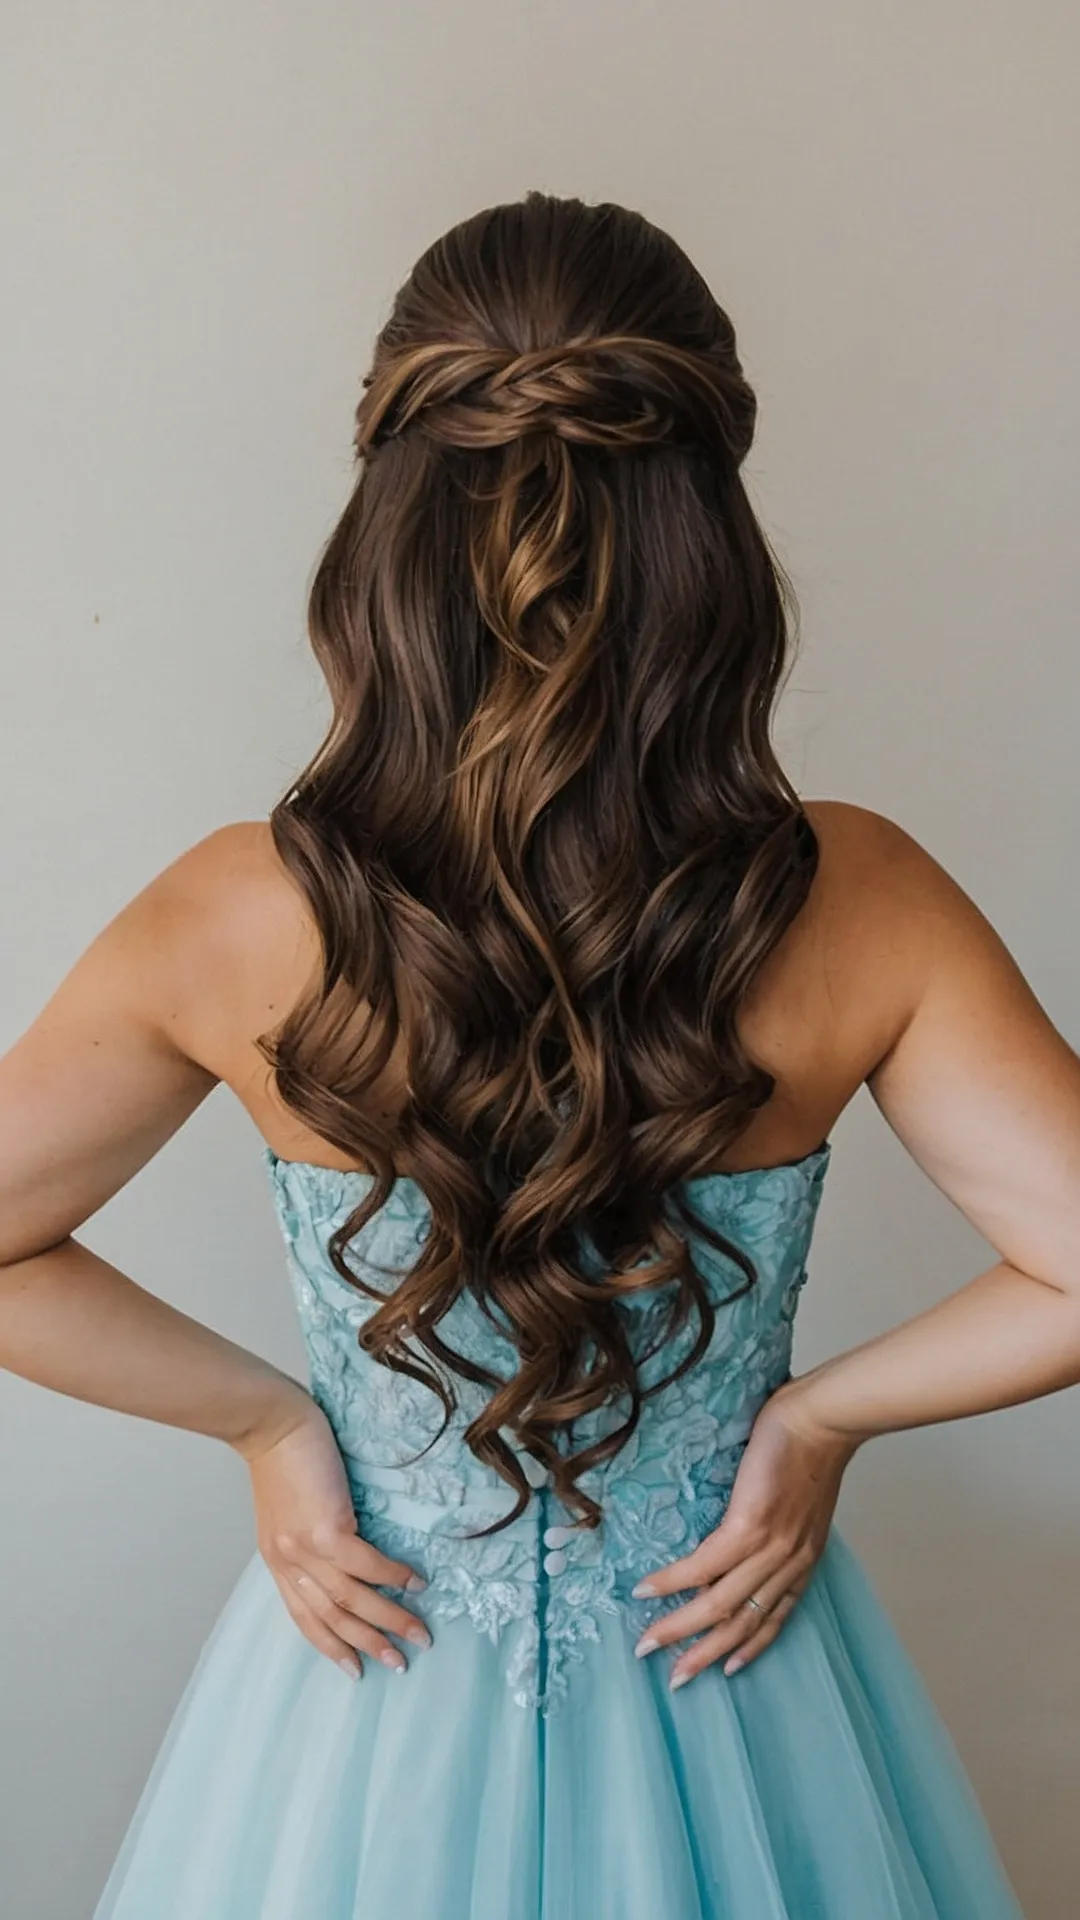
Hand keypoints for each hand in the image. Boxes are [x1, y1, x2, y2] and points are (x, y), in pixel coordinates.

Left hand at [239, 1392, 431, 1679]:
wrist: (273, 1425)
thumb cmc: (284, 1458)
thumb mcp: (288, 1512)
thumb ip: (309, 1541)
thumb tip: (345, 1558)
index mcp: (280, 1563)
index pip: (305, 1619)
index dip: (332, 1647)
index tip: (357, 1670)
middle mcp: (291, 1564)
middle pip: (333, 1618)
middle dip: (369, 1644)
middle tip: (400, 1663)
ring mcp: (307, 1549)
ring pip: (352, 1599)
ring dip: (390, 1620)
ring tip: (419, 1633)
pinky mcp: (327, 1528)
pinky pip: (367, 1564)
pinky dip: (393, 1577)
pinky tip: (416, 1584)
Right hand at [631, 1380, 858, 1687]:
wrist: (821, 1420)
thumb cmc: (809, 1450)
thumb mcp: (802, 1505)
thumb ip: (778, 1529)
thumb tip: (739, 1536)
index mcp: (802, 1563)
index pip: (773, 1620)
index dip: (748, 1648)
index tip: (725, 1670)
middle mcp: (787, 1566)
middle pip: (741, 1624)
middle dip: (703, 1655)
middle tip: (673, 1678)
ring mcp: (768, 1549)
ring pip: (718, 1604)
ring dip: (678, 1628)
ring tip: (648, 1643)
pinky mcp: (747, 1526)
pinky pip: (702, 1565)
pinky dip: (672, 1582)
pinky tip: (646, 1589)